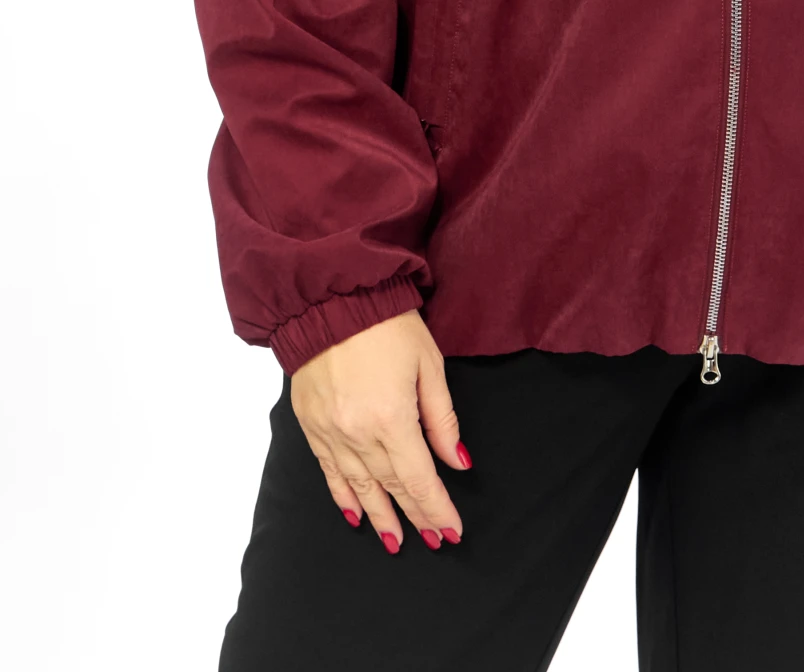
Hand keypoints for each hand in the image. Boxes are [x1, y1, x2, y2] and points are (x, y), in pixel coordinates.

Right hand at [290, 308, 469, 551]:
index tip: (451, 531)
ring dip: (379, 516)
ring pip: (359, 487)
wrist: (330, 298)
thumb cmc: (386, 324)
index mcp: (391, 419)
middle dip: (414, 516)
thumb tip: (456, 461)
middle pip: (391, 487)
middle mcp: (358, 434)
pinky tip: (354, 514)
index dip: (436, 508)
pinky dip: (343, 496)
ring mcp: (330, 433)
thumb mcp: (428, 364)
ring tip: (395, 541)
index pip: (419, 479)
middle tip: (432, 539)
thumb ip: (442, 418)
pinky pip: (329, 472)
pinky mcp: (311, 426)